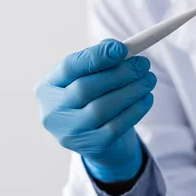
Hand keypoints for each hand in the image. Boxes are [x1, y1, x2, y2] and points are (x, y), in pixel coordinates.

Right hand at [34, 39, 155, 182]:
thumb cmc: (91, 97)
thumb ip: (99, 59)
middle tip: (143, 64)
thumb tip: (118, 50)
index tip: (121, 48)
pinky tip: (146, 98)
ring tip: (148, 79)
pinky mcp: (90, 147)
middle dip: (119, 74)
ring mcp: (69, 133)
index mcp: (46, 87)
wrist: (95, 137)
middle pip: (85, 88)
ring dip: (131, 91)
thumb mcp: (88, 76)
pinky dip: (135, 110)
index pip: (69, 67)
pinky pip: (116, 127)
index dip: (96, 56)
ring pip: (102, 108)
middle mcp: (52, 111)